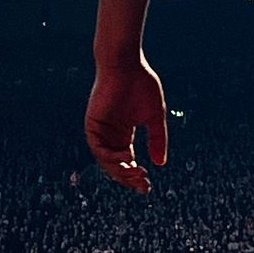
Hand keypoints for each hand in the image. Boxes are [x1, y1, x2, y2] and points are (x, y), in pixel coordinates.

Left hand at [86, 56, 168, 192]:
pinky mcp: (92, 125)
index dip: (137, 175)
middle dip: (129, 178)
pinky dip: (110, 157)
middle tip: (144, 184)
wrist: (126, 66)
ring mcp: (100, 130)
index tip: (148, 186)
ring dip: (120, 171)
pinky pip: (98, 148)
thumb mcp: (155, 117)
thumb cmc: (141, 85)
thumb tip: (161, 164)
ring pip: (106, 160)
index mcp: (124, 133)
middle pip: (117, 165)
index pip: (128, 161)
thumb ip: (157, 140)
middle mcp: (111, 135)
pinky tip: (127, 159)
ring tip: (137, 173)